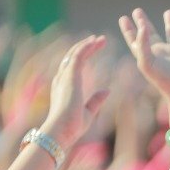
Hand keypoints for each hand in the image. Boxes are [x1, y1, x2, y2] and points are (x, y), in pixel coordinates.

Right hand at [39, 35, 110, 150]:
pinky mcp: (69, 75)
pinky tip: (95, 42)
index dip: (84, 57)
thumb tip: (108, 90)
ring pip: (75, 54)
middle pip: (73, 57)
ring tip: (100, 39)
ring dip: (88, 44)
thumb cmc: (72, 126)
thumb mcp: (88, 112)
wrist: (62, 130)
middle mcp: (62, 79)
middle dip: (86, 47)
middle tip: (99, 40)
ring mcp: (64, 76)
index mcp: (64, 87)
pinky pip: (77, 56)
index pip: (73, 67)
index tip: (94, 50)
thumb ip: (96, 100)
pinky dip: (86, 47)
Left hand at [117, 8, 169, 100]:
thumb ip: (141, 44)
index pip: (136, 41)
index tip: (123, 18)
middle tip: (137, 11)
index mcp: (150, 56)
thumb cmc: (165, 80)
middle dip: (144, 23)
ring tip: (168, 12)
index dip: (129, 30)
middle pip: (151, 34)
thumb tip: (142, 27)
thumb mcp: (147, 63)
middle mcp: (163, 53)